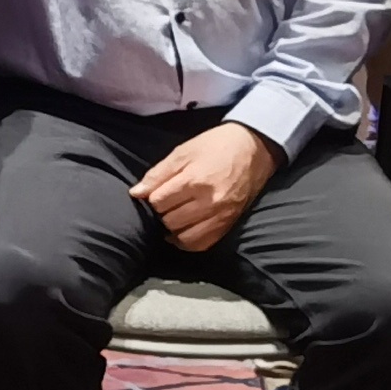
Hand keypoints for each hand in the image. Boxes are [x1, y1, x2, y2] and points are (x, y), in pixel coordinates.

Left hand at [129, 121, 280, 253]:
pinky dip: (187, 241)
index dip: (152, 197)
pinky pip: (202, 244)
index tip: (155, 192)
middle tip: (165, 202)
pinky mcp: (228, 224)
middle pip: (170, 220)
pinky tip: (181, 231)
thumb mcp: (183, 151)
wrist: (254, 148)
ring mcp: (221, 216)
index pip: (159, 201)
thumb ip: (158, 174)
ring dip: (172, 228)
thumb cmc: (216, 145)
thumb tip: (136, 193)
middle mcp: (209, 202)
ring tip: (172, 216)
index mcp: (195, 180)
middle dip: (162, 212)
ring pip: (184, 237)